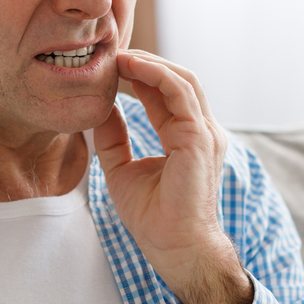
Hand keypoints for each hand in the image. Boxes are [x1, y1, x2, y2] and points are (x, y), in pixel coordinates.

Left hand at [93, 50, 252, 303]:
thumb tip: (99, 110)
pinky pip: (180, 92)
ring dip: (149, 63)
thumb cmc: (154, 219)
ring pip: (182, 79)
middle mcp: (201, 131)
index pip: (165, 94)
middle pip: (176, 80)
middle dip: (145, 63)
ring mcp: (204, 132)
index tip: (110, 67)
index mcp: (186, 138)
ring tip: (119, 56)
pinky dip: (155, 74)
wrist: (175, 249)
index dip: (139, 76)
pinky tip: (131, 67)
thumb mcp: (122, 170)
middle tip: (112, 54)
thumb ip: (114, 138)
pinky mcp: (200, 138)